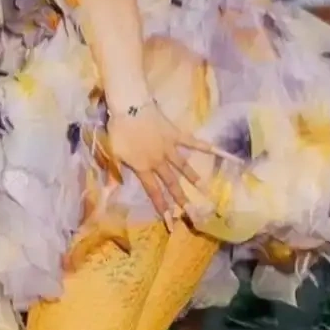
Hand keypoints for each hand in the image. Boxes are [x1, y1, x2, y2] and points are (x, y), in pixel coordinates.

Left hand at [106, 101, 220, 225]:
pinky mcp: (176, 134)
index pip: (154, 192)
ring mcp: (169, 147)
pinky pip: (193, 142)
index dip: (162, 207)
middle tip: (193, 214)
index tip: (171, 223)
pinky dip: (207, 147)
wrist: (130, 107)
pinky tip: (222, 152)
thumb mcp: (112, 154)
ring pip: (183, 166)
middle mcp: (159, 161)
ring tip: (204, 190)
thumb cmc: (119, 130)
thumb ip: (113, 175)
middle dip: (181, 200)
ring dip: (194, 178)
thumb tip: (108, 195)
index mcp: (143, 168)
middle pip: (171, 183)